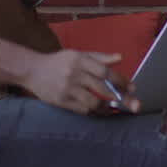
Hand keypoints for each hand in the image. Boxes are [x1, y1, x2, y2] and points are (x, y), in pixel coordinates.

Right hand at [22, 50, 138, 115]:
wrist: (32, 70)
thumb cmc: (59, 62)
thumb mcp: (78, 54)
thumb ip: (99, 57)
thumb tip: (120, 57)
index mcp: (80, 60)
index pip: (105, 71)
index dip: (121, 80)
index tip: (132, 87)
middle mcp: (74, 74)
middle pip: (102, 88)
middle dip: (121, 97)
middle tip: (133, 104)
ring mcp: (67, 88)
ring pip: (93, 102)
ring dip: (107, 108)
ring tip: (115, 109)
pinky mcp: (61, 101)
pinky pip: (82, 110)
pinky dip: (93, 112)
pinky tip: (100, 111)